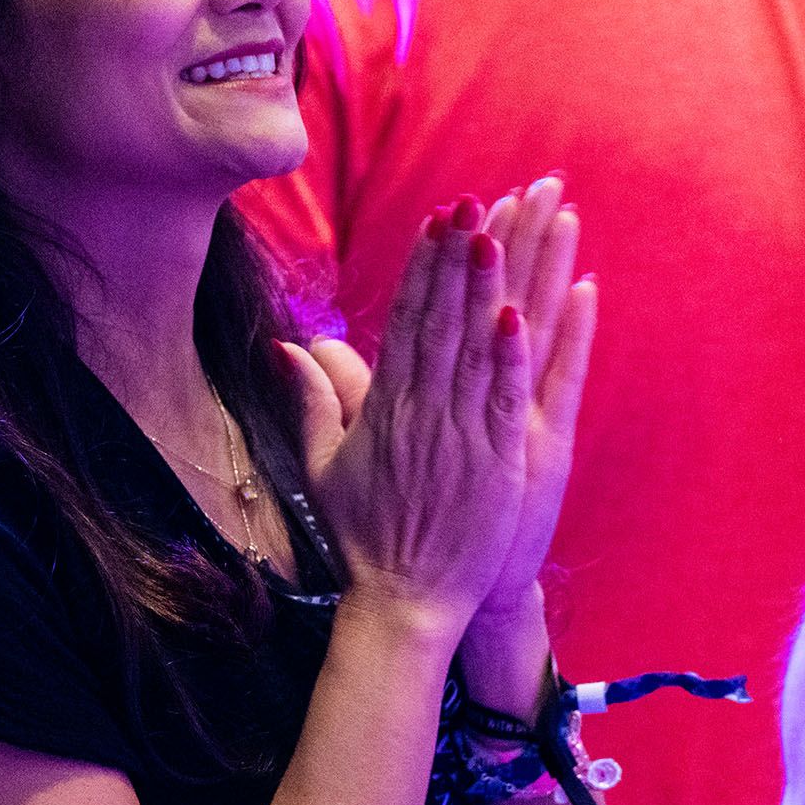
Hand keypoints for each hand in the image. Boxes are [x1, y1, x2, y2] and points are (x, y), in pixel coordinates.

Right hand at [280, 187, 593, 642]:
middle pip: (440, 322)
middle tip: (472, 200)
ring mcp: (458, 437)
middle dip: (455, 259)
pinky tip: (517, 315)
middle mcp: (420, 413)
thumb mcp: (323, 467)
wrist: (403, 603)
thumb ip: (312, 402)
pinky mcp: (493, 465)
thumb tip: (287, 345)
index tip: (439, 219)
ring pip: (471, 351)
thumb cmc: (367, 538)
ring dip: (483, 291)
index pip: (406, 322)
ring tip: (496, 234)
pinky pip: (501, 402)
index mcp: (384, 409)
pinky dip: (508, 359)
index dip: (424, 267)